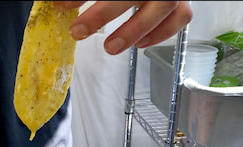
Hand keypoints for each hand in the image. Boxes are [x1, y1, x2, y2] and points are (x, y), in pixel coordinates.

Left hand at [55, 1, 192, 54]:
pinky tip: (139, 43)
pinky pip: (180, 17)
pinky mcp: (182, 1)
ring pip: (164, 7)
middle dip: (102, 14)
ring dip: (135, 29)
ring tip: (110, 47)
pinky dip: (161, 33)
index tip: (63, 6)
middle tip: (78, 31)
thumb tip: (60, 3)